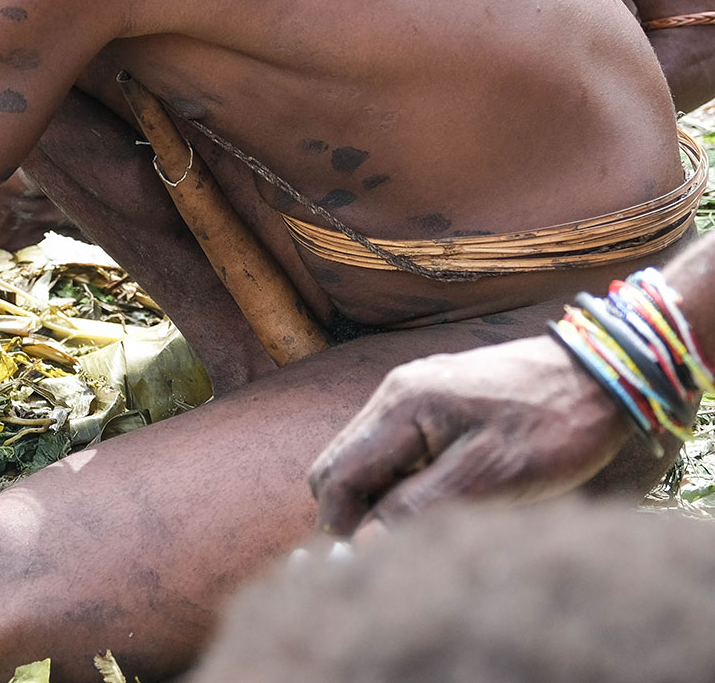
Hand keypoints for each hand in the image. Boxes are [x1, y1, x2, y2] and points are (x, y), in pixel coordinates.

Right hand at [308, 336, 635, 536]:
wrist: (601, 375)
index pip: (337, 474)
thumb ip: (419, 507)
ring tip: (414, 526)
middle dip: (350, 511)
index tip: (359, 564)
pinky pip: (390, 445)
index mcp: (400, 407)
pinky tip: (433, 495)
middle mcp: (394, 393)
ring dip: (374, 496)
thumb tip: (364, 543)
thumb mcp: (489, 477)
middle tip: (384, 551)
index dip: (340, 524)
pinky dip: (396, 478)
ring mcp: (411, 391)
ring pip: (363, 455)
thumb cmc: (551, 427)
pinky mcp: (432, 398)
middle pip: (339, 464)